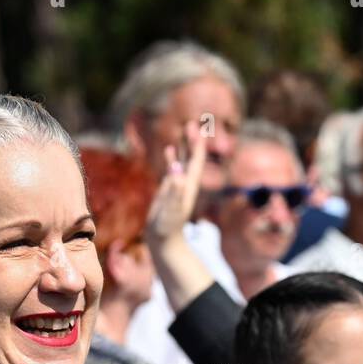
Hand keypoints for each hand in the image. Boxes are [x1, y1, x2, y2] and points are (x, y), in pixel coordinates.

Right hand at [144, 125, 207, 249]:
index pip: (196, 162)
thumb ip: (174, 194)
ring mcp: (177, 186)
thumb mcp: (171, 212)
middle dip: (193, 140)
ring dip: (184, 145)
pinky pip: (171, 169)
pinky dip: (171, 158)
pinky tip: (168, 149)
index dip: (197, 146)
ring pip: (182, 161)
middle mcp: (186, 183)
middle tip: (193, 122)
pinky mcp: (168, 190)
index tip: (198, 130)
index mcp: (189, 186)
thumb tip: (177, 176)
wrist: (165, 241)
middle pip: (192, 158)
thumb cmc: (167, 229)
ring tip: (186, 128)